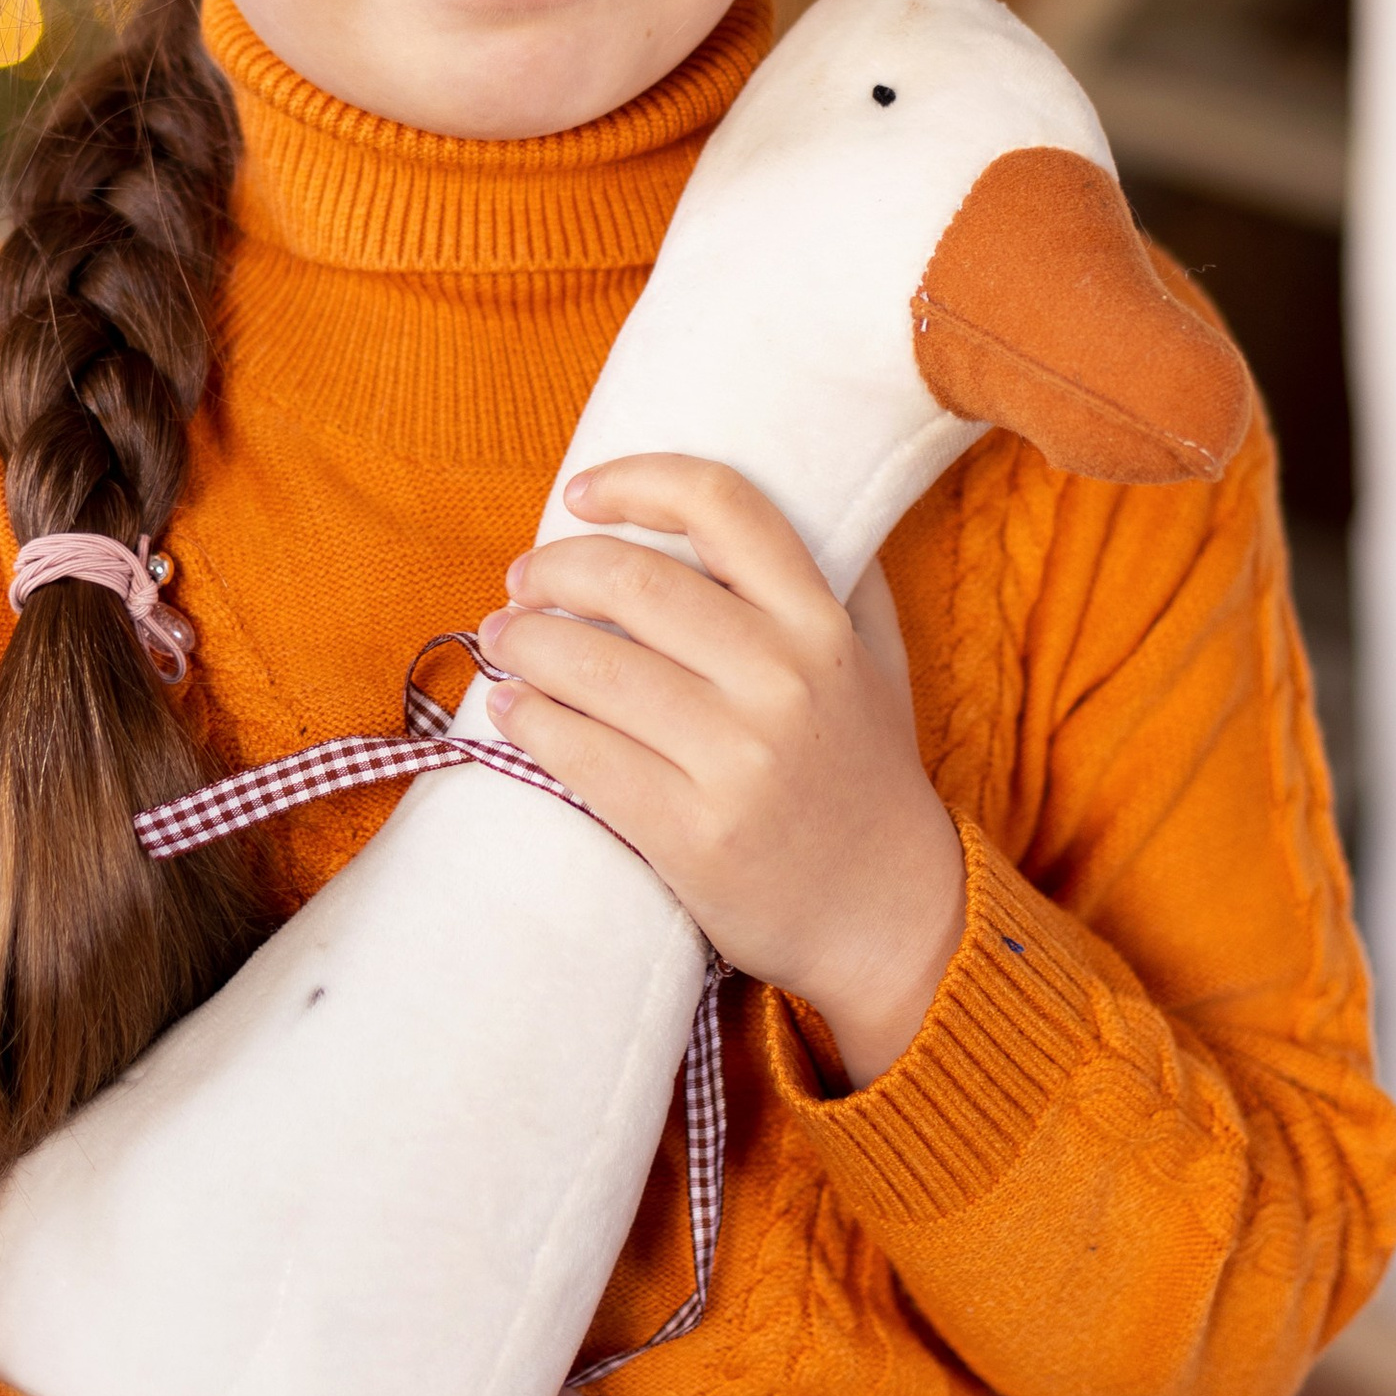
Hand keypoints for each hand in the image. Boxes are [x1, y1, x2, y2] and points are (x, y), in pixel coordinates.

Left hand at [480, 456, 966, 1086]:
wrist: (893, 915)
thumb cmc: (867, 774)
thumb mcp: (876, 659)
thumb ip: (837, 577)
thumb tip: (770, 498)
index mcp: (821, 624)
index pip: (723, 507)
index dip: (638, 481)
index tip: (580, 492)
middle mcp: (783, 679)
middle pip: (633, 582)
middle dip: (554, 571)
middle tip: (522, 581)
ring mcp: (738, 760)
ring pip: (594, 668)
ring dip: (525, 643)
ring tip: (503, 639)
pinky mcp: (694, 835)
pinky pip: (584, 757)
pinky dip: (531, 722)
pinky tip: (509, 708)